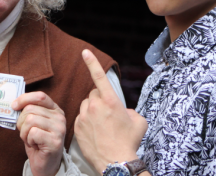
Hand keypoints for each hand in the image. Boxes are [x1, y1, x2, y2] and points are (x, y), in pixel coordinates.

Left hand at [13, 92, 65, 175]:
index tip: (14, 106)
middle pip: (30, 109)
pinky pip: (33, 133)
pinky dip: (29, 140)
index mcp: (55, 110)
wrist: (45, 164)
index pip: (40, 96)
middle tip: (26, 133)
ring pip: (30, 120)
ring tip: (31, 140)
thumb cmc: (37, 142)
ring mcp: (59, 129)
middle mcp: (59, 117)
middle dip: (21, 122)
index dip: (24, 99)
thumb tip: (14, 104)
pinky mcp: (55, 141)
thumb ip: (29, 111)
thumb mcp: (33, 123)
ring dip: (24, 133)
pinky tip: (35, 145)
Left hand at [74, 50, 147, 172]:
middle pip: (94, 94)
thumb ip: (130, 110)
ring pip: (86, 105)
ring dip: (92, 110)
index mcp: (111, 101)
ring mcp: (84, 116)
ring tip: (102, 126)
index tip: (84, 52)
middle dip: (100, 100)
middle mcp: (95, 106)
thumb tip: (125, 111)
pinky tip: (95, 132)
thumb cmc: (129, 142)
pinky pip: (80, 117)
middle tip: (108, 114)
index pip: (100, 77)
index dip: (92, 62)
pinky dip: (86, 121)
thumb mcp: (138, 122)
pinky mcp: (77, 126)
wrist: (115, 162)